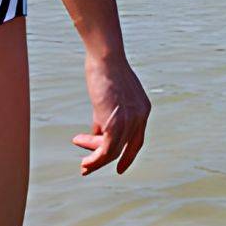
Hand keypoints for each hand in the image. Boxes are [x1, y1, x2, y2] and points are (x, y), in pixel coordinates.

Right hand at [72, 52, 150, 175]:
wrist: (105, 57)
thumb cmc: (103, 70)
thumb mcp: (107, 97)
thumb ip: (104, 117)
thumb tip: (96, 134)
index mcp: (143, 110)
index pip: (137, 140)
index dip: (128, 156)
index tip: (119, 168)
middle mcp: (140, 118)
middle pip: (122, 148)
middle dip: (102, 158)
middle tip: (86, 165)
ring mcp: (130, 121)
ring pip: (113, 153)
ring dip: (95, 160)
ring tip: (82, 165)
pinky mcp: (115, 124)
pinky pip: (105, 151)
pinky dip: (94, 159)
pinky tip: (85, 162)